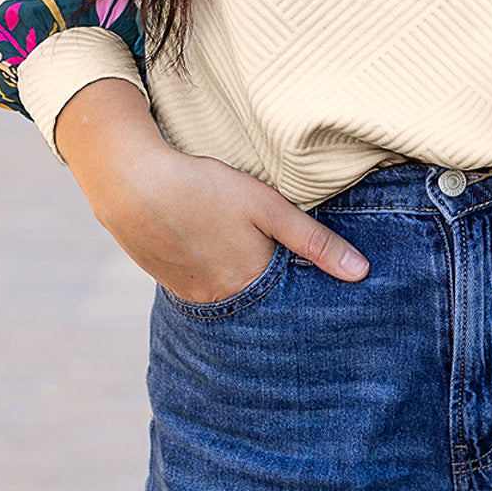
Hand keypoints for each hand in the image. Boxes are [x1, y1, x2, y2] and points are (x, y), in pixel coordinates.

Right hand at [54, 79, 369, 298]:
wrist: (130, 184)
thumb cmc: (204, 189)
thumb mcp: (267, 207)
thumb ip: (314, 241)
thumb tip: (361, 273)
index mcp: (248, 286)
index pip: (290, 306)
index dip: (307, 299)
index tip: (328, 301)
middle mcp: (220, 300)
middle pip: (261, 307)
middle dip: (279, 299)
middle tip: (291, 282)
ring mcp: (191, 294)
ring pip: (233, 298)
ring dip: (248, 288)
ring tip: (255, 264)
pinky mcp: (170, 282)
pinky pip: (206, 290)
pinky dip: (220, 279)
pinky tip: (220, 256)